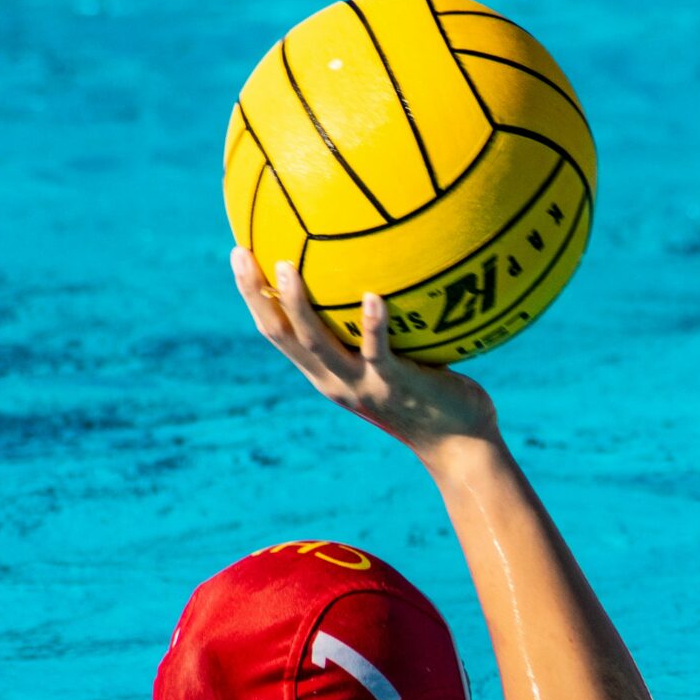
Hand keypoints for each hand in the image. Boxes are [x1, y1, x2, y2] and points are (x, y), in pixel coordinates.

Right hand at [230, 245, 499, 459]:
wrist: (460, 444)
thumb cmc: (431, 395)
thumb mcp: (391, 362)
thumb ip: (375, 329)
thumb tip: (377, 273)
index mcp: (327, 374)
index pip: (277, 332)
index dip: (253, 297)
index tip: (239, 255)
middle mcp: (335, 381)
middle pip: (282, 335)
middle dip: (256, 295)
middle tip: (242, 254)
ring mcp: (363, 385)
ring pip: (317, 343)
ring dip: (297, 305)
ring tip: (285, 267)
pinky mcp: (396, 385)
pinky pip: (379, 352)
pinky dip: (373, 325)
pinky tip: (373, 295)